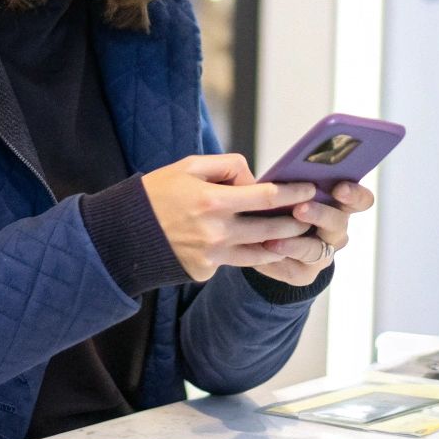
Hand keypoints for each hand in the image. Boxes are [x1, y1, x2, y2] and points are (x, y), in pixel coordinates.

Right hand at [142, 154, 317, 281]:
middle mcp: (216, 232)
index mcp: (213, 201)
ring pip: (262, 253)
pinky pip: (236, 262)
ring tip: (298, 236)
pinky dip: (250, 255)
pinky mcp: (206, 271)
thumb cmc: (157, 193)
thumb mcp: (189, 166)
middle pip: (272, 229)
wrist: (124, 234)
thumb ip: (228, 167)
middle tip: (313, 216)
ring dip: (283, 244)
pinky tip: (264, 247)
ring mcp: (212, 256)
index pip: (266, 197)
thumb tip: (256, 180)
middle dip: (298, 223)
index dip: (292, 192)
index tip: (310, 189)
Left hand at [252, 181, 374, 286]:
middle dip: (319, 215)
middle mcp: (336, 230)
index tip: (340, 188)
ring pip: (316, 250)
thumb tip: (275, 170)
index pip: (361, 200)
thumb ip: (290, 181)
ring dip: (295, 243)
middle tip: (300, 209)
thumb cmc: (280, 206)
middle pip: (338, 223)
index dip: (354, 194)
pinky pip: (292, 268)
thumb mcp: (287, 190)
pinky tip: (263, 250)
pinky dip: (277, 258)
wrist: (267, 241)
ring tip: (273, 239)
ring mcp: (323, 254)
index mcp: (339, 205)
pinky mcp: (305, 274)